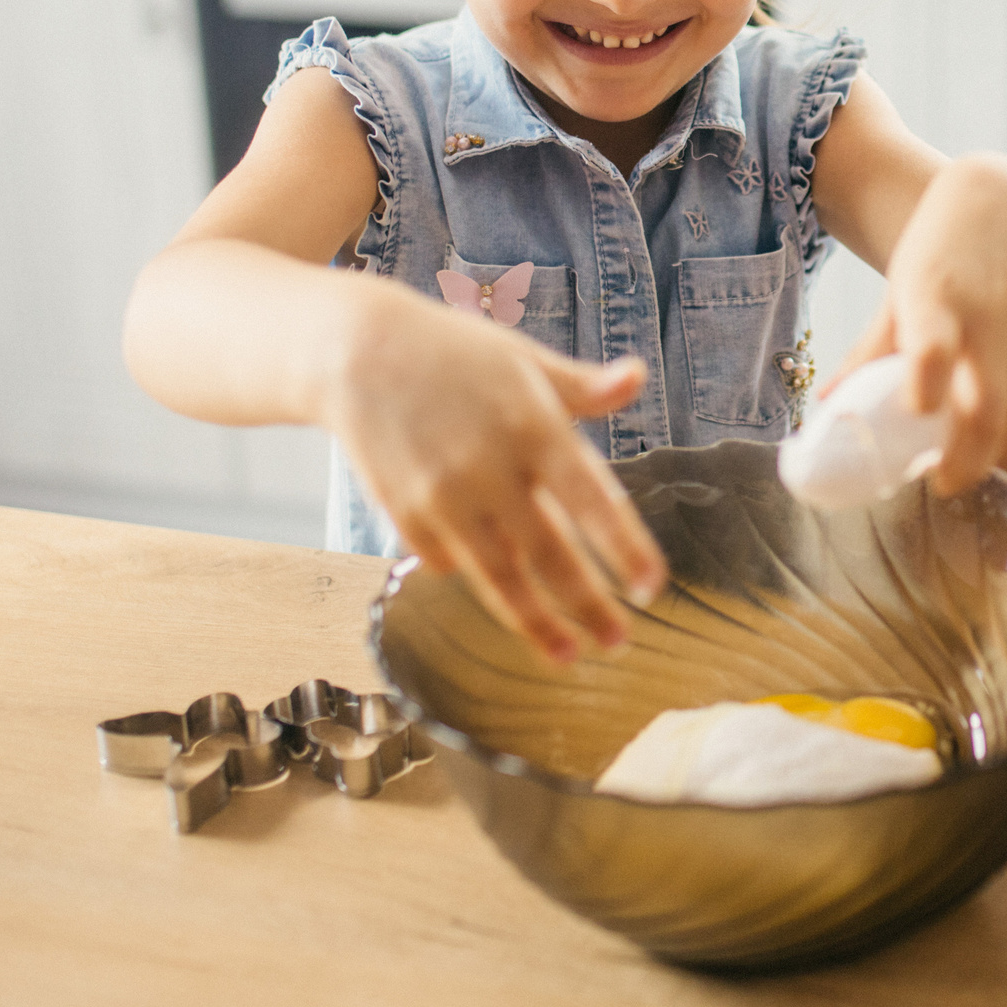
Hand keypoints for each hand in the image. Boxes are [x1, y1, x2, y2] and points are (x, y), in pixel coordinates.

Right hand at [325, 287, 663, 664]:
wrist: (355, 352)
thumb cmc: (452, 352)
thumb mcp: (523, 359)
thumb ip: (581, 386)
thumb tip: (635, 378)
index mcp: (533, 427)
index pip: (592, 500)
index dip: (625, 549)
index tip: (650, 588)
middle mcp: (489, 469)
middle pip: (548, 554)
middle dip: (587, 606)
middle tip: (618, 642)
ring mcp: (442, 497)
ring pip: (497, 576)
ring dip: (535, 622)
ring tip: (567, 654)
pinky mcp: (403, 513)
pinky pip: (445, 562)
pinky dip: (470, 576)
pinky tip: (497, 589)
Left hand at [830, 154, 1006, 494]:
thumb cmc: (943, 249)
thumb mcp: (902, 289)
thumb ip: (872, 350)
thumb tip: (829, 406)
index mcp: (936, 297)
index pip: (931, 347)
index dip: (924, 386)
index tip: (916, 417)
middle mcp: (991, 311)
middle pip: (988, 407)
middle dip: (968, 460)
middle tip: (946, 483)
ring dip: (1006, 448)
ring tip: (977, 459)